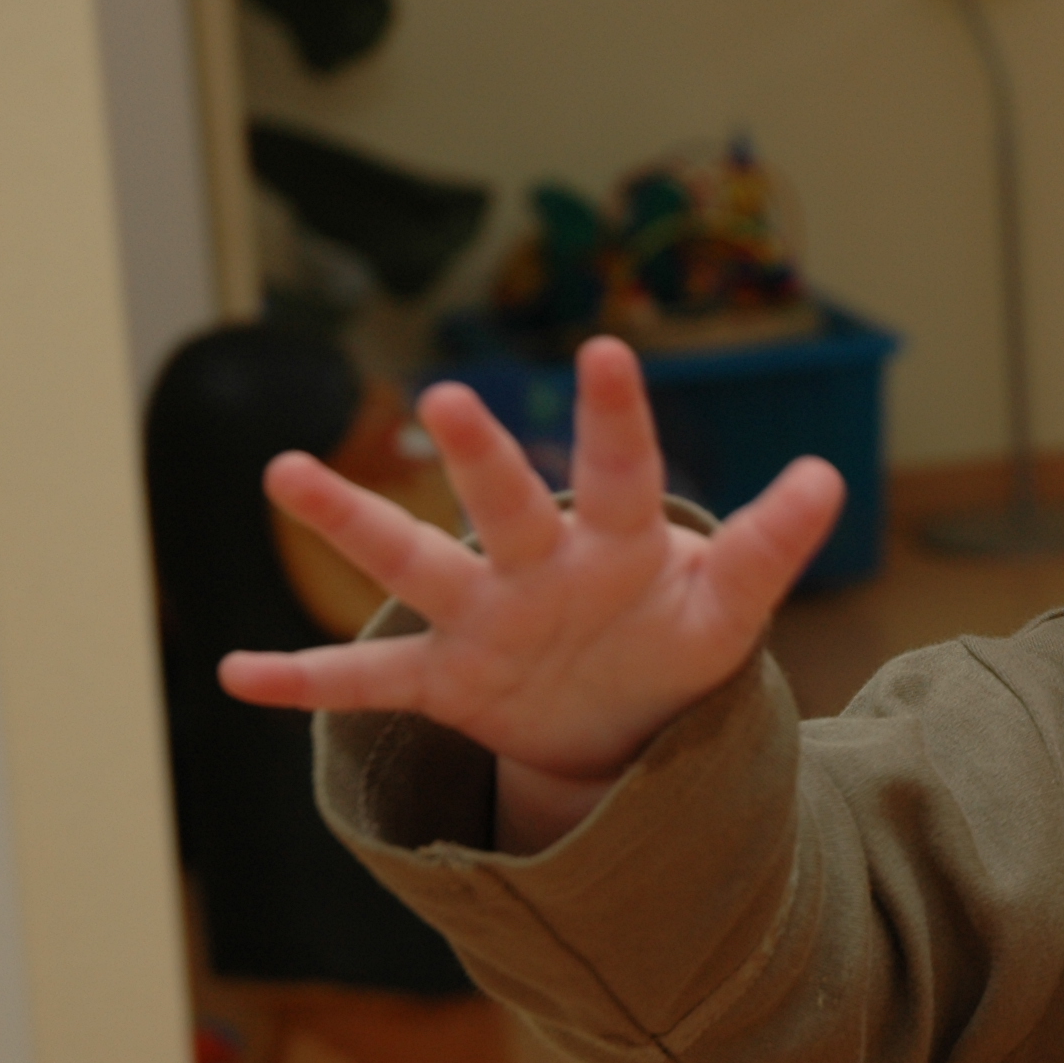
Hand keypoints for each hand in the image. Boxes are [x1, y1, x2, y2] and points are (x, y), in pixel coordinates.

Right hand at [218, 337, 843, 849]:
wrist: (622, 713)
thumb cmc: (675, 635)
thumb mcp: (731, 605)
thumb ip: (770, 544)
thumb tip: (828, 476)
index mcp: (617, 543)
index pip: (621, 471)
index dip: (617, 417)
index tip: (606, 349)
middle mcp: (538, 564)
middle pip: (505, 504)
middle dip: (479, 457)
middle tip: (448, 398)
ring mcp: (484, 617)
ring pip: (412, 563)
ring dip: (350, 519)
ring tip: (283, 469)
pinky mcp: (449, 679)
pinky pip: (367, 680)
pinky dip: (304, 680)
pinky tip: (235, 673)